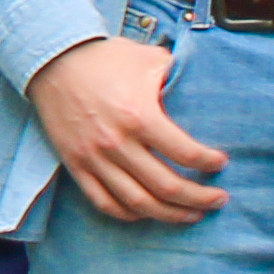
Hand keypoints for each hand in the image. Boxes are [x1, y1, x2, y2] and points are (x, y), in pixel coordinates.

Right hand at [24, 33, 228, 223]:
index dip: (209, 163)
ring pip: (139, 203)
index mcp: (139, 115)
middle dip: (199, 198)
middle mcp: (117, 142)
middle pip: (167, 187)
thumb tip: (203, 85)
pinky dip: (129, 214)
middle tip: (217, 199)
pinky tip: (147, 213)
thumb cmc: (104, 58)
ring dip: (170, 214)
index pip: (185, 153)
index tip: (219, 163)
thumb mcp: (147, 58)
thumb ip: (177, 74)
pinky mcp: (75, 164)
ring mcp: (94, 157)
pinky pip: (104, 202)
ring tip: (191, 215)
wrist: (53, 59)